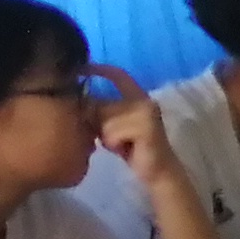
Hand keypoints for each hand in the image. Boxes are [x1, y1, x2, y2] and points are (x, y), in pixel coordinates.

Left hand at [86, 64, 180, 182]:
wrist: (159, 171)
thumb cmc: (134, 149)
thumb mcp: (114, 126)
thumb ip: (102, 113)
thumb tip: (80, 103)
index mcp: (138, 98)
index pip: (119, 76)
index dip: (100, 70)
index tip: (82, 67)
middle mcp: (145, 100)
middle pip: (103, 106)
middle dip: (100, 124)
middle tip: (116, 140)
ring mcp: (147, 112)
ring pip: (106, 120)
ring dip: (107, 137)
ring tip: (122, 145)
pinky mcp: (146, 126)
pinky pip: (113, 132)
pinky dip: (114, 144)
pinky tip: (127, 149)